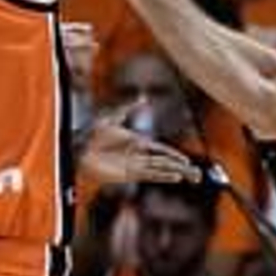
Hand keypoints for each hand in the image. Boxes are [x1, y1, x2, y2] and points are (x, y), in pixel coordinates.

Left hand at [80, 120, 201, 191]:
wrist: (78, 147)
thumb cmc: (91, 133)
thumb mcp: (112, 118)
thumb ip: (127, 109)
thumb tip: (143, 97)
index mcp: (137, 143)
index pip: (161, 150)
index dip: (174, 155)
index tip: (186, 161)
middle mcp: (138, 156)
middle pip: (165, 163)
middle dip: (181, 167)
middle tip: (196, 175)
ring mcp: (133, 166)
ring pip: (160, 170)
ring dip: (176, 173)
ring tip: (192, 177)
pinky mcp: (127, 174)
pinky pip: (149, 175)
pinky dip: (163, 176)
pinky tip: (175, 178)